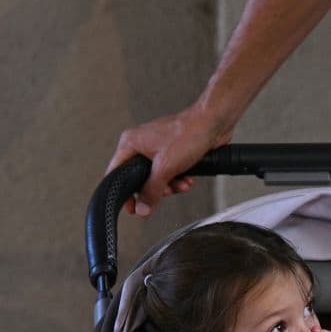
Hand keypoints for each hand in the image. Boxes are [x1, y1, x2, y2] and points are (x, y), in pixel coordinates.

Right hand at [105, 98, 232, 216]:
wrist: (213, 123)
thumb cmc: (188, 133)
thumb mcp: (165, 168)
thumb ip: (151, 191)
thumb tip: (142, 208)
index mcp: (131, 143)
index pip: (116, 173)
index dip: (124, 193)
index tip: (133, 208)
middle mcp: (141, 144)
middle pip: (139, 179)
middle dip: (155, 189)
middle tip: (164, 193)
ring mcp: (157, 148)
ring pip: (156, 178)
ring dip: (170, 185)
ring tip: (181, 184)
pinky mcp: (172, 152)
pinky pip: (169, 172)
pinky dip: (178, 178)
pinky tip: (187, 179)